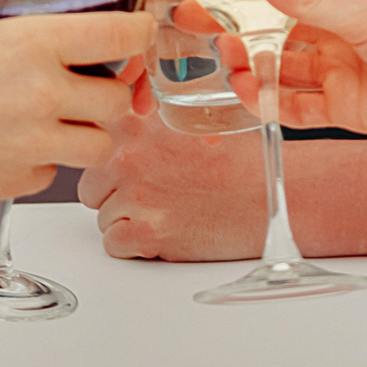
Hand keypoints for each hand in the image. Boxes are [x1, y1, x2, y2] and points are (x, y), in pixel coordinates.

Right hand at [0, 0, 149, 205]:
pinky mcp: (17, 180)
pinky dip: (45, 164)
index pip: (122, 35)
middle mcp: (44, 93)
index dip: (138, 34)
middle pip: (118, 100)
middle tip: (91, 89)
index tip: (137, 33)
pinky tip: (18, 149)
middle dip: (110, 95)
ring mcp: (35, 142)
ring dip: (87, 135)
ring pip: (99, 146)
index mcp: (33, 43)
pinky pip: (53, 174)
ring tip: (64, 125)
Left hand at [78, 108, 267, 260]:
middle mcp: (129, 156)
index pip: (87, 139)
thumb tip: (116, 126)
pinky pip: (114, 245)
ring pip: (103, 218)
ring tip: (172, 211)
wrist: (279, 194)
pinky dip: (137, 245)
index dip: (105, 155)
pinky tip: (170, 230)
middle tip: (157, 194)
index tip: (118, 163)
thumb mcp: (191, 121)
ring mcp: (135, 195)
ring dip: (130, 220)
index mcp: (138, 123)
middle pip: (90, 185)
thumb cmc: (243, 162)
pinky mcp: (144, 233)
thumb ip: (149, 124)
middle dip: (115, 193)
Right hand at [222, 0, 366, 148]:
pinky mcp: (348, 105)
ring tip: (223, 61)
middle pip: (274, 23)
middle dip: (234, 24)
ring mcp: (343, 64)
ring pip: (281, 64)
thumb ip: (311, 0)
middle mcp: (342, 22)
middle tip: (191, 26)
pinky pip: (300, 105)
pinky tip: (251, 96)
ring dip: (249, 63)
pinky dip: (273, 103)